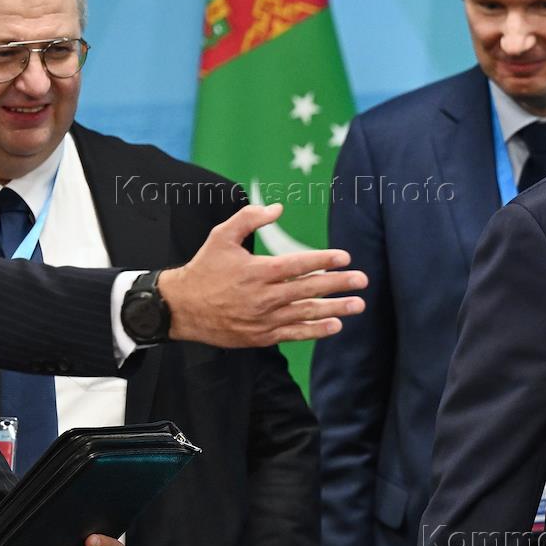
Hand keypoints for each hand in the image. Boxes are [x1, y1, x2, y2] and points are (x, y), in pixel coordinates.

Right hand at [159, 203, 367, 347]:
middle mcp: (265, 296)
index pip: (299, 265)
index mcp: (258, 271)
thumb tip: (278, 209)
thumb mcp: (221, 236)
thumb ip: (249, 219)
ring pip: (306, 313)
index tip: (345, 257)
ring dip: (335, 309)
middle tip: (362, 280)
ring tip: (358, 305)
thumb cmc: (204, 268)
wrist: (182, 307)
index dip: (324, 260)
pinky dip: (315, 331)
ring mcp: (264, 319)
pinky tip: (335, 326)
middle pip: (309, 290)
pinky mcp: (261, 336)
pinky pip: (294, 334)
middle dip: (339, 284)